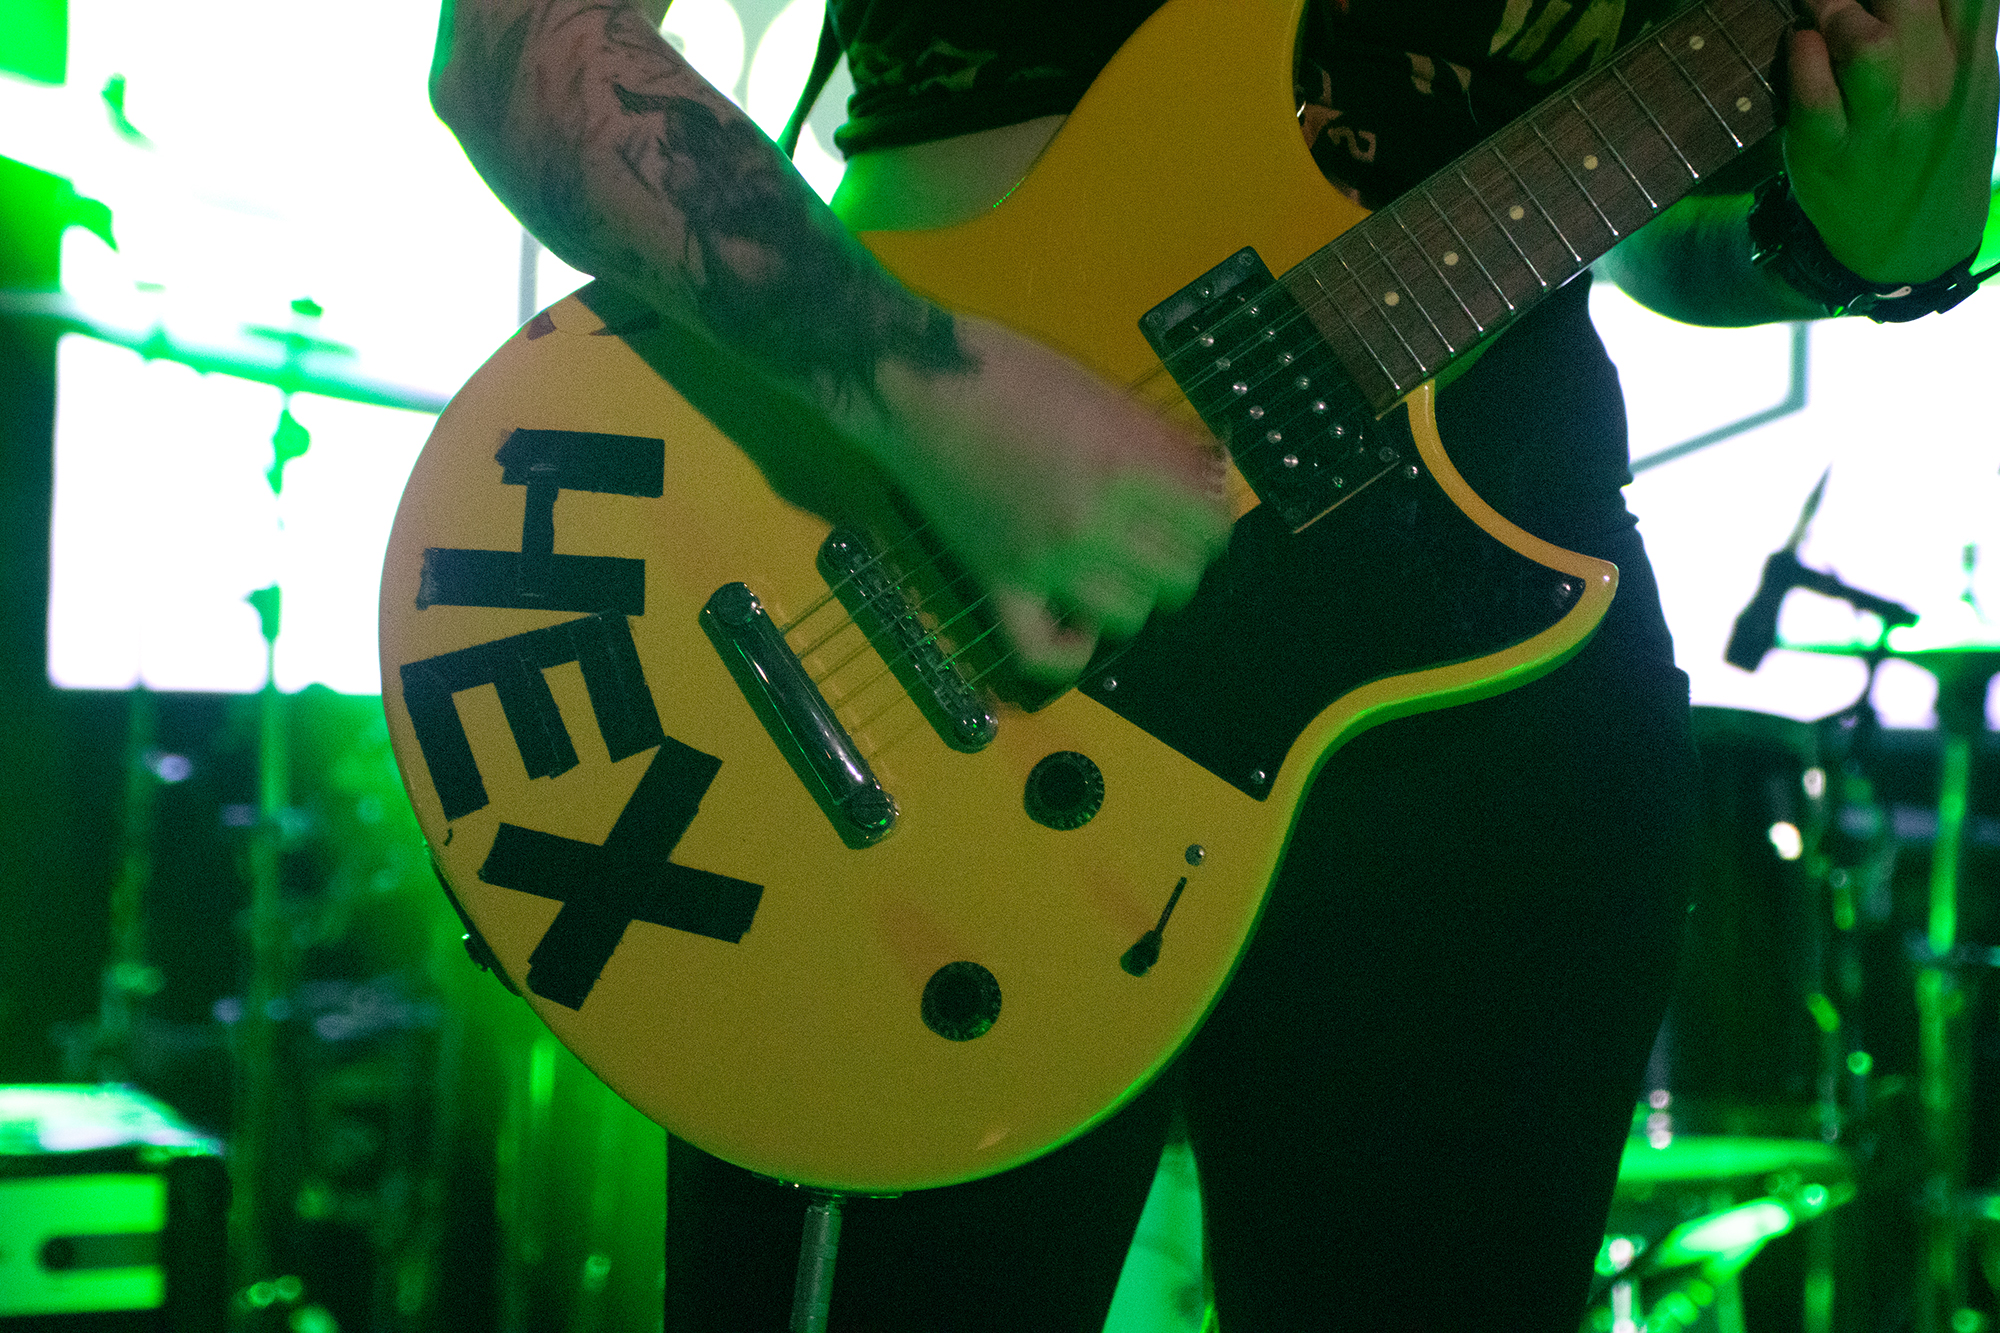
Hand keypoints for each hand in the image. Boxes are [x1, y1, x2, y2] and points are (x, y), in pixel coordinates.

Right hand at [867, 315, 1230, 683]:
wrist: (914, 385)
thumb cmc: (1008, 369)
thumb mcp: (1101, 391)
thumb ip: (1159, 440)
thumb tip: (1208, 475)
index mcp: (1123, 467)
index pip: (1207, 529)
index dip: (1210, 524)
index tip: (1196, 516)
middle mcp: (1090, 524)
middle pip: (1176, 579)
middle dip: (1177, 559)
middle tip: (1157, 539)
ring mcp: (1042, 562)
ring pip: (1125, 617)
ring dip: (1131, 596)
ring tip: (1116, 571)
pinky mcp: (996, 583)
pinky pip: (1042, 653)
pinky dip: (1070, 652)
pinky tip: (1078, 626)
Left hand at [1784, 0, 1999, 283]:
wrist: (1915, 239)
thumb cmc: (1931, 139)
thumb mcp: (1965, 77)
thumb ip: (1950, 21)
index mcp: (1969, 55)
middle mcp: (1933, 85)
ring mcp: (1883, 122)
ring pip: (1868, 44)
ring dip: (1834, 10)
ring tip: (1817, 9)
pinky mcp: (1829, 154)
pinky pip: (1814, 98)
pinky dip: (1801, 59)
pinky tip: (1799, 44)